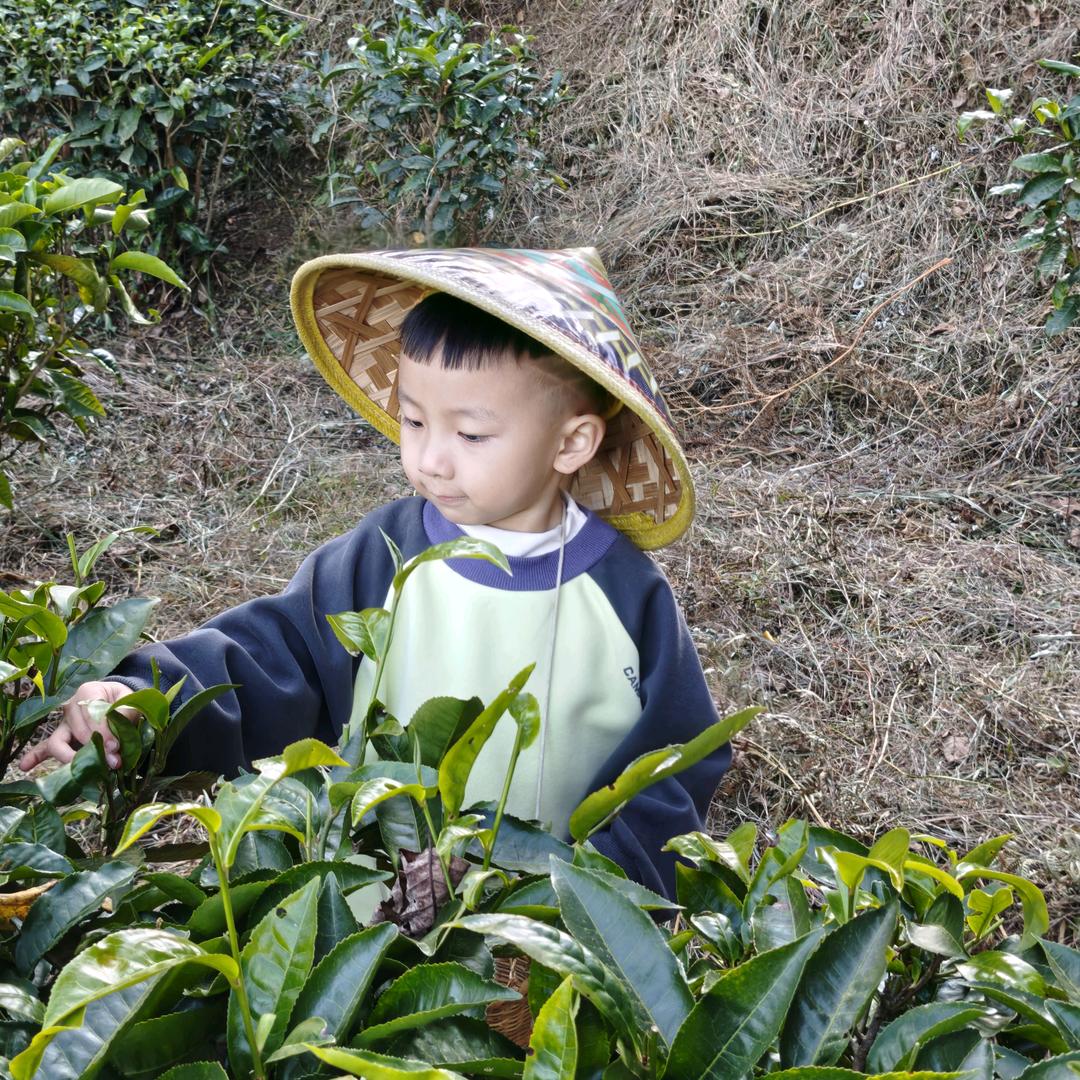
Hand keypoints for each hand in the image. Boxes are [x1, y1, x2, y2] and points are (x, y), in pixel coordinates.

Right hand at [19, 681, 137, 771]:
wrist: (118, 698)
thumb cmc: (123, 699)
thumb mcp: (129, 701)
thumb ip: (124, 717)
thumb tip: (113, 744)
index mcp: (88, 692)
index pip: (91, 715)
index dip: (103, 732)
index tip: (115, 747)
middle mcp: (71, 707)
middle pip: (76, 732)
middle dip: (92, 749)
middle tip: (111, 761)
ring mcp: (64, 723)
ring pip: (57, 742)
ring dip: (68, 758)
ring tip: (77, 770)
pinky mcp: (62, 736)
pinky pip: (45, 746)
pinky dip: (35, 756)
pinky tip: (25, 767)